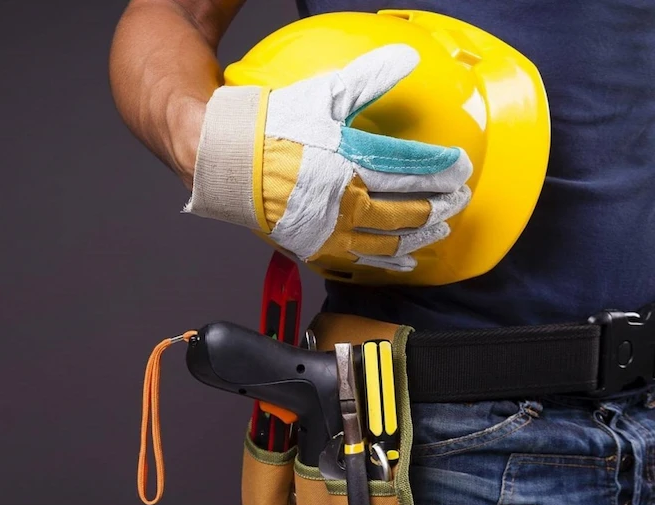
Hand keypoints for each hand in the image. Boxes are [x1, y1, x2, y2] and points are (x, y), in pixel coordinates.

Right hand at [185, 44, 472, 271]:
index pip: (413, 167)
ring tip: (442, 228)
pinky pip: (363, 261)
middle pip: (411, 207)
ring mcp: (335, 229)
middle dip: (442, 203)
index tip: (461, 167)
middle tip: (460, 198)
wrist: (230, 164)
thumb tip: (406, 57)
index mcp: (354, 160)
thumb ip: (368, 80)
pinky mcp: (319, 247)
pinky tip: (406, 259)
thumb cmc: (273, 130)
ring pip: (393, 238)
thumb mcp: (323, 97)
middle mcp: (350, 199)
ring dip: (423, 233)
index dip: (443, 168)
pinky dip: (389, 261)